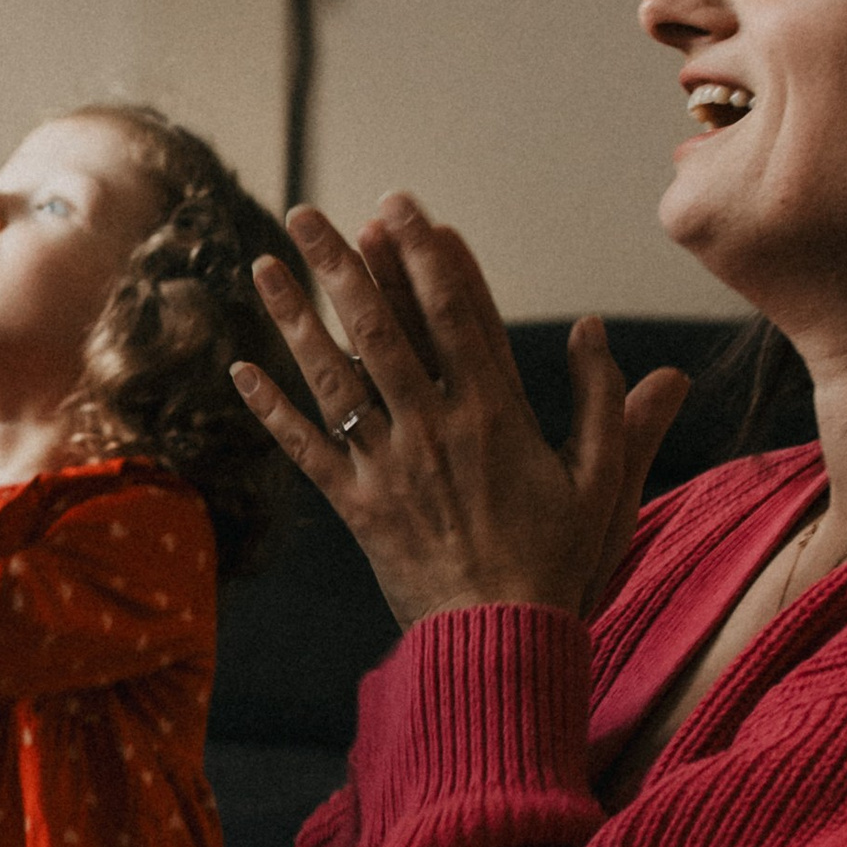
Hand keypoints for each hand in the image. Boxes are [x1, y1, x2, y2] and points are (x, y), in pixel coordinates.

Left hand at [228, 195, 689, 627]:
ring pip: (334, 375)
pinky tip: (239, 369)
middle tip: (310, 213)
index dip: (426, 254)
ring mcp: (389, 465)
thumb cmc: (557, 561)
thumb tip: (598, 329)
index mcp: (495, 412)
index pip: (455, 312)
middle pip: (380, 327)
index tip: (403, 207)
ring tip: (265, 264)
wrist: (501, 639)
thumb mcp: (602, 480)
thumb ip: (607, 402)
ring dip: (294, 317)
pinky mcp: (356, 505)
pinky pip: (306, 448)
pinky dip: (272, 410)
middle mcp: (433, 426)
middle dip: (343, 264)